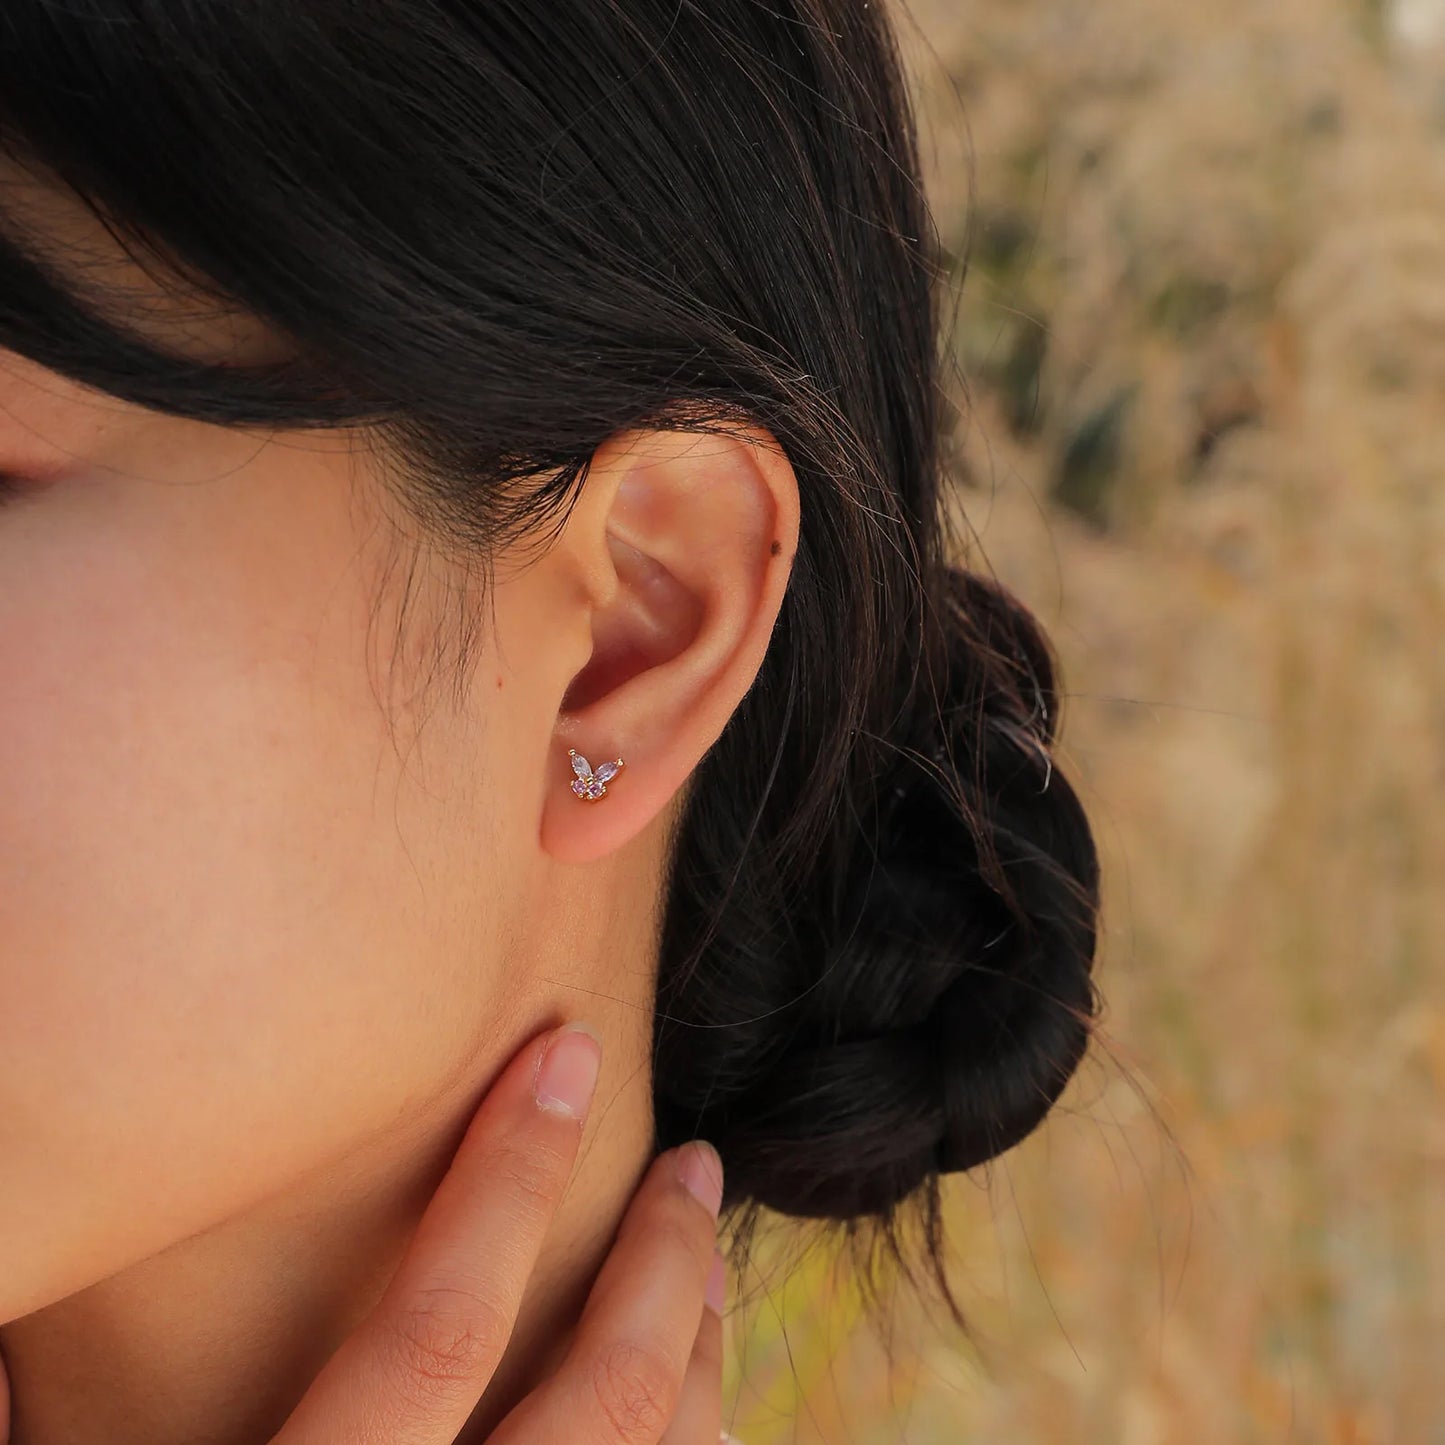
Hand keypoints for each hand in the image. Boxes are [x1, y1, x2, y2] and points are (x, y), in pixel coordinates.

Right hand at [0, 1022, 730, 1444]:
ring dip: (704, 1358)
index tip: (565, 1053)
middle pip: (602, 1410)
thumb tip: (31, 1337)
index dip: (506, 1177)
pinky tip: (696, 1400)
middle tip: (695, 1162)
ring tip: (707, 1262)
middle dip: (664, 1265)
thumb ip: (56, 1416)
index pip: (428, 1336)